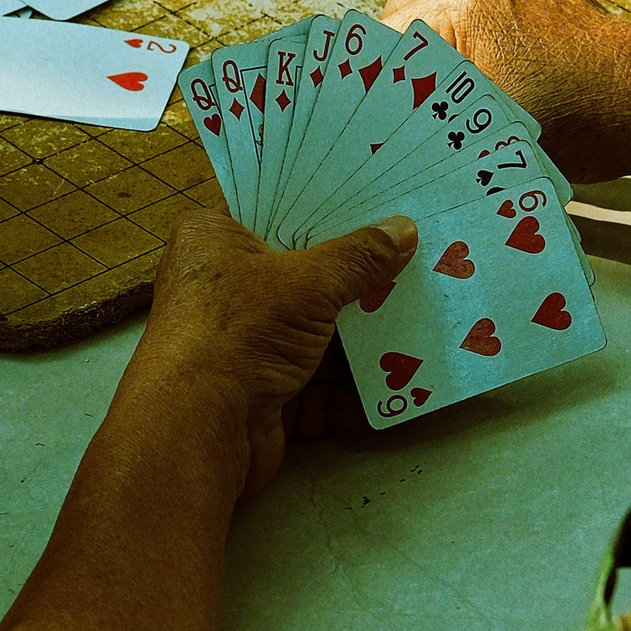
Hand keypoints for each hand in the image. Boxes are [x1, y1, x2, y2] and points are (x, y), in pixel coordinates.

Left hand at [121, 200, 417, 502]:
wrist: (199, 430)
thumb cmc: (240, 330)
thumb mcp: (307, 282)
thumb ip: (358, 257)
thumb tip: (403, 230)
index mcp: (213, 240)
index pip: (273, 211)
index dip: (324, 207)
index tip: (378, 199)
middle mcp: (224, 291)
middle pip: (303, 279)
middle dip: (360, 279)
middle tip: (420, 259)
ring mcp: (244, 349)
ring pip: (317, 340)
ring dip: (368, 341)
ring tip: (430, 321)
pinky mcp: (263, 401)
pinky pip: (321, 393)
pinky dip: (360, 394)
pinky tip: (411, 388)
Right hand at [381, 0, 630, 196]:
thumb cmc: (585, 126)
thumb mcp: (490, 134)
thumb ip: (432, 120)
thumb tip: (384, 134)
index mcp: (463, 8)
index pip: (386, 35)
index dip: (370, 76)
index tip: (363, 109)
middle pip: (407, 5)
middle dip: (397, 51)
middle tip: (396, 99)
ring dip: (434, 38)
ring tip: (439, 87)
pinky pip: (485, 0)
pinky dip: (473, 30)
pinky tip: (485, 71)